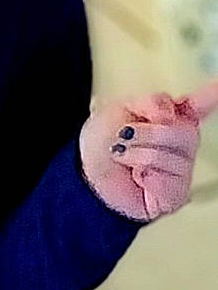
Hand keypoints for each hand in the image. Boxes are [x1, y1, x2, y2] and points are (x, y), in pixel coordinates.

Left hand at [79, 82, 217, 221]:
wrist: (85, 178)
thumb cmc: (101, 144)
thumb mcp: (119, 108)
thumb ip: (150, 102)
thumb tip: (171, 113)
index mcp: (170, 117)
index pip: (200, 105)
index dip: (213, 96)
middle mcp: (181, 142)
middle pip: (186, 132)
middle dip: (150, 133)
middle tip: (124, 136)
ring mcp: (182, 169)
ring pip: (174, 156)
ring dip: (139, 155)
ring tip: (123, 158)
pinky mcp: (176, 193)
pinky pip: (171, 181)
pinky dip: (147, 177)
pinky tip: (138, 178)